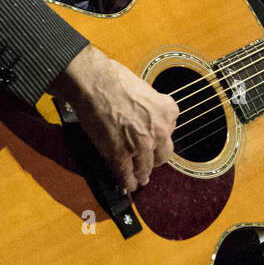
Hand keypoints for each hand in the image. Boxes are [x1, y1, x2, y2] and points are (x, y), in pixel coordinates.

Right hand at [49, 45, 178, 192]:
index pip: (169, 131)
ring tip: (139, 178)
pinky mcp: (120, 155)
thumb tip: (141, 113)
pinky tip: (126, 185)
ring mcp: (140, 145)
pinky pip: (126, 174)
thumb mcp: (145, 89)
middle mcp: (159, 130)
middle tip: (148, 161)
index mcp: (167, 112)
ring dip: (141, 174)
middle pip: (162, 154)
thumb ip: (149, 106)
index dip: (159, 138)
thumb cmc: (114, 79)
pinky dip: (127, 182)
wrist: (95, 83)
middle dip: (154, 159)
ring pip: (145, 167)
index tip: (154, 142)